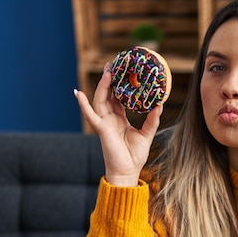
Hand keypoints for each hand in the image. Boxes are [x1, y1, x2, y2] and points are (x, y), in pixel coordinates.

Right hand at [73, 62, 162, 186]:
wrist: (127, 172)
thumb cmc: (135, 156)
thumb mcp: (147, 134)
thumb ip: (152, 120)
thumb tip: (160, 105)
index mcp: (119, 119)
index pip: (118, 98)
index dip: (119, 85)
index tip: (123, 72)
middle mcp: (110, 119)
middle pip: (107, 95)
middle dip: (109, 80)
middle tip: (113, 64)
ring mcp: (104, 123)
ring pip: (100, 100)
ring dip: (102, 86)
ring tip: (106, 71)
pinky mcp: (101, 129)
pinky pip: (90, 115)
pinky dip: (83, 104)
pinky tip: (78, 93)